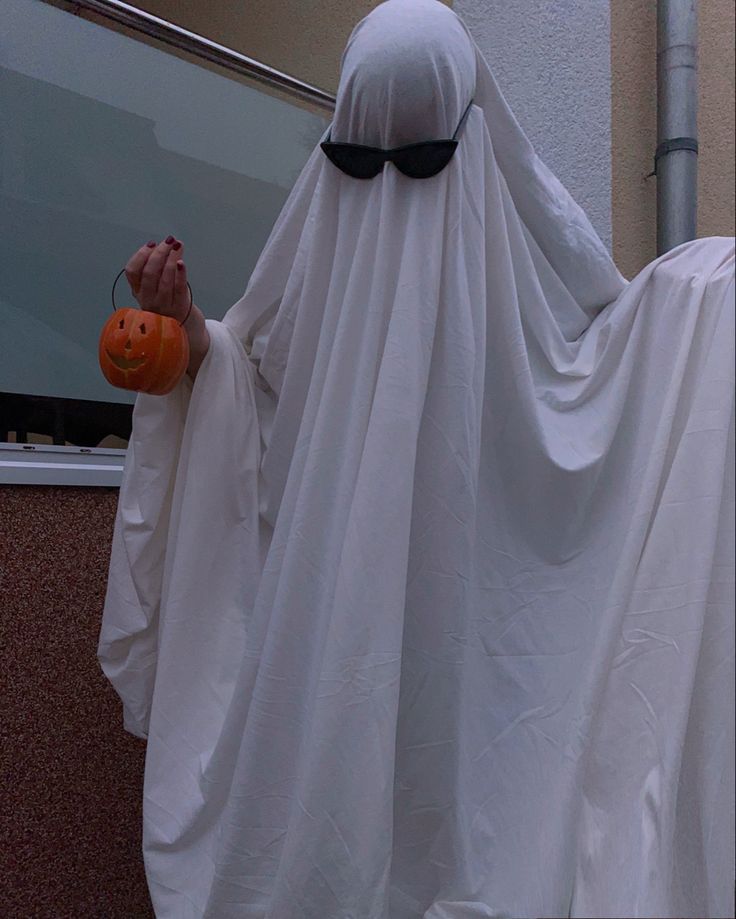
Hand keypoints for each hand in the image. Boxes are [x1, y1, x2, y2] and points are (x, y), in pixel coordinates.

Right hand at [125, 236, 209, 380]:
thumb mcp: (158, 291)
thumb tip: (163, 246)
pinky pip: (179, 289)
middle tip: (169, 241)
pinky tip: (182, 263)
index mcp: (140, 294)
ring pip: (164, 279)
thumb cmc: (173, 307)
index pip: (132, 272)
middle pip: (149, 273)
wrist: (188, 333)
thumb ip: (156, 273)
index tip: (151, 244)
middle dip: (159, 253)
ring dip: (171, 260)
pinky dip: (180, 274)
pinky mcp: (180, 309)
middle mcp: (148, 301)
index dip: (140, 255)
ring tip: (178, 247)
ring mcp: (164, 307)